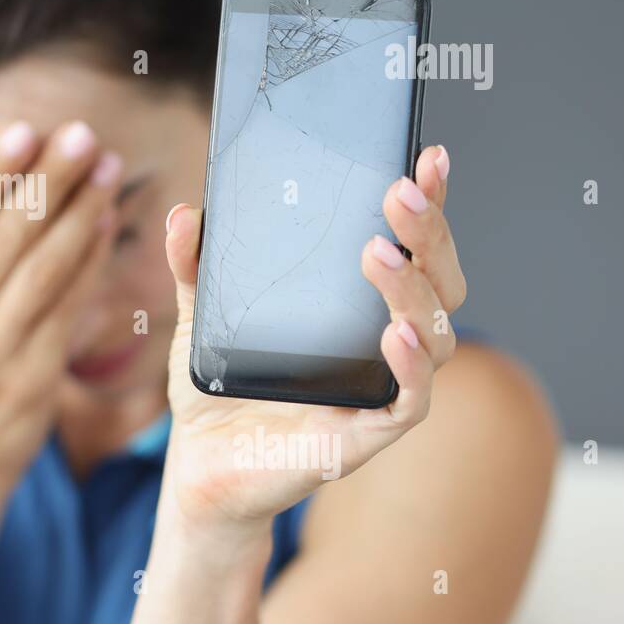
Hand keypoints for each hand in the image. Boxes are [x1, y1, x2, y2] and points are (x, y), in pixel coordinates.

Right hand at [0, 120, 122, 499]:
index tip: (26, 131)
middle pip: (6, 232)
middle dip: (50, 178)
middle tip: (86, 136)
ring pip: (44, 266)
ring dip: (81, 213)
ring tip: (109, 170)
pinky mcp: (33, 375)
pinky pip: (68, 306)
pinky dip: (91, 262)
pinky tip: (108, 224)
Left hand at [160, 145, 466, 527]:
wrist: (199, 465)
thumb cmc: (216, 390)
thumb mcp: (199, 318)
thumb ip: (194, 267)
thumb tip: (184, 214)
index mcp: (354, 307)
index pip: (409, 248)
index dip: (427, 205)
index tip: (424, 158)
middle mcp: (380, 342)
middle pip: (439, 282)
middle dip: (429, 234)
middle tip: (398, 193)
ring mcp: (379, 388)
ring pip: (436, 335)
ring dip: (414, 290)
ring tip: (379, 253)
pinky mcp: (365, 435)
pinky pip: (410, 401)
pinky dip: (412, 367)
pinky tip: (396, 334)